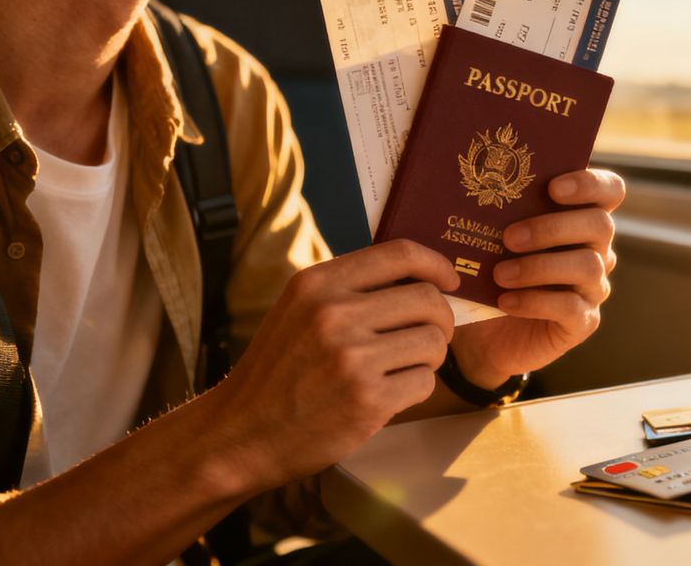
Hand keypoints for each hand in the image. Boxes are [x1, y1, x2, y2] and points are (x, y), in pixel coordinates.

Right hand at [213, 240, 458, 487]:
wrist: (239, 436)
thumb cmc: (278, 373)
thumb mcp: (299, 311)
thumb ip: (350, 290)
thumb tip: (423, 277)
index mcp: (317, 284)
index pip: (400, 254)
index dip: (437, 264)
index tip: (450, 280)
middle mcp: (334, 314)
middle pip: (429, 300)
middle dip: (440, 321)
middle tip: (426, 339)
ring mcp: (351, 358)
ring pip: (435, 342)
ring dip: (430, 358)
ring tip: (401, 369)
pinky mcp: (368, 400)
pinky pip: (426, 382)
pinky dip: (416, 389)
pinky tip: (388, 396)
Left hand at [450, 169, 625, 387]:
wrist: (483, 335)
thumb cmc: (488, 274)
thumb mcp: (489, 240)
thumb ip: (493, 214)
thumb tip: (474, 191)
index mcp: (580, 218)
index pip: (610, 191)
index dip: (590, 184)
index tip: (553, 187)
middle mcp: (597, 250)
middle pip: (600, 225)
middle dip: (553, 227)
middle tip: (509, 237)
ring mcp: (593, 287)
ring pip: (588, 266)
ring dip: (539, 266)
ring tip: (500, 274)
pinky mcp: (583, 322)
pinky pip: (571, 307)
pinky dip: (535, 301)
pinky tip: (505, 301)